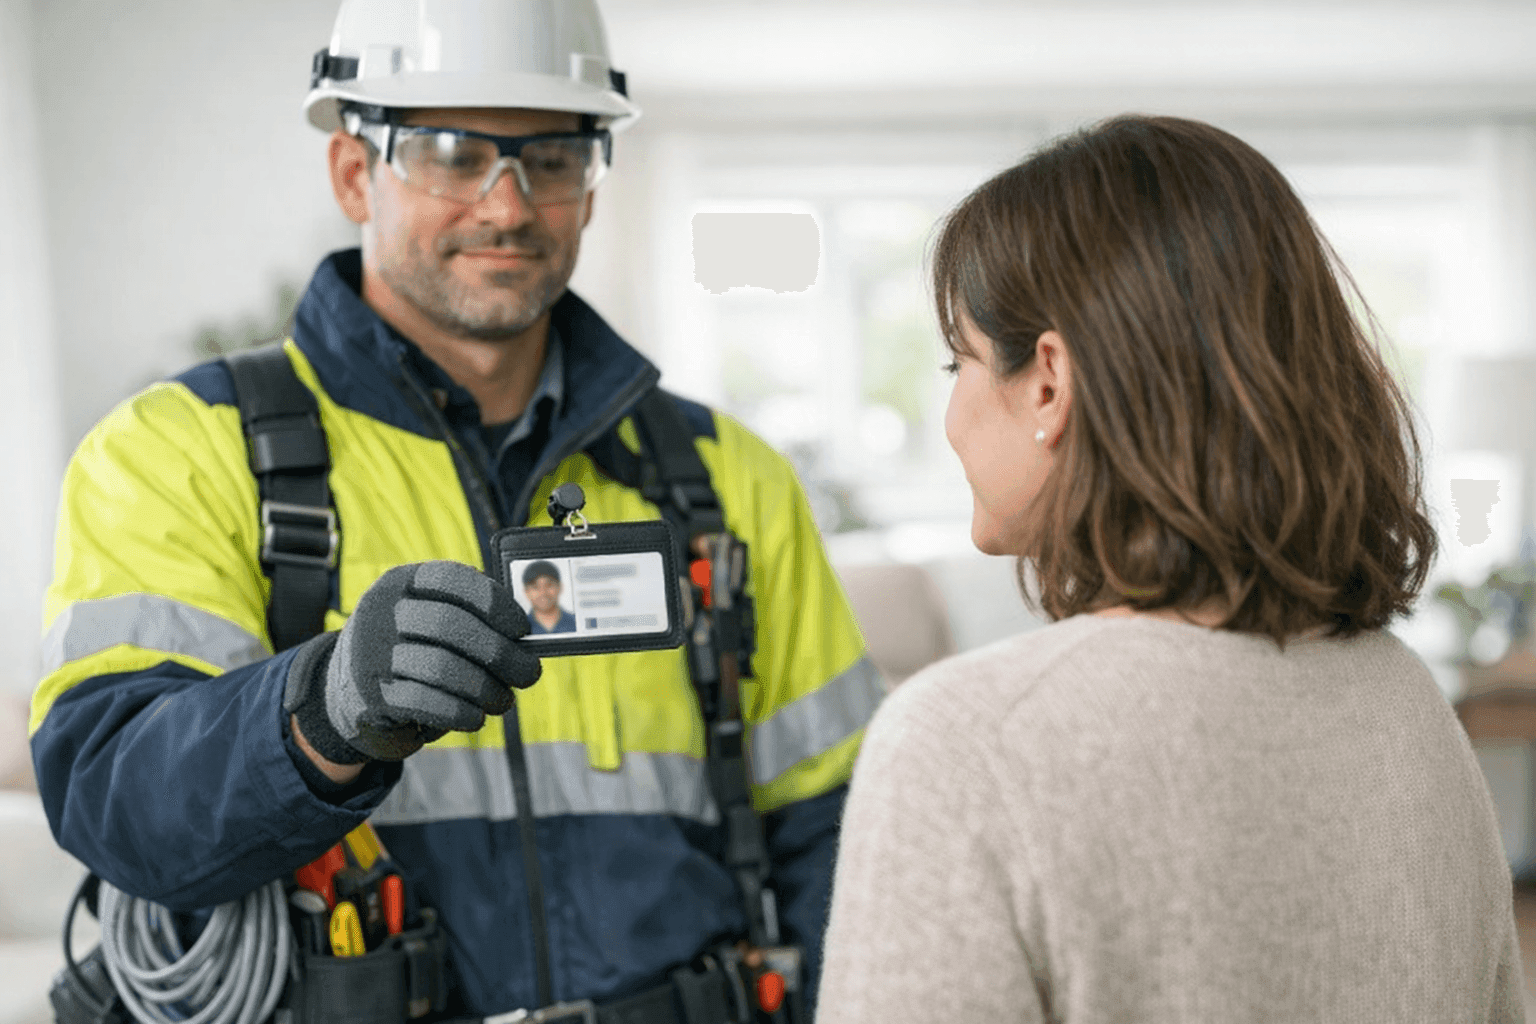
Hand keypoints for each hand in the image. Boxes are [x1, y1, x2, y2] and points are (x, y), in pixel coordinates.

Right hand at [284, 560, 541, 762]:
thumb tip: (525, 642)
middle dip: (501, 653)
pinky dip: (462, 712)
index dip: (495, 604)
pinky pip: (427, 703)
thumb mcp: (428, 620)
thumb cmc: (410, 651)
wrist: (346, 694)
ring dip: (486, 689)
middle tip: (529, 674)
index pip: (453, 579)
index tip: (522, 629)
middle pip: (452, 625)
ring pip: (442, 668)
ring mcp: (372, 654)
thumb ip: (470, 619)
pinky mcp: (372, 696)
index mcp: (402, 583)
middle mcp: (383, 613)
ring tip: (504, 700)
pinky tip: (476, 717)